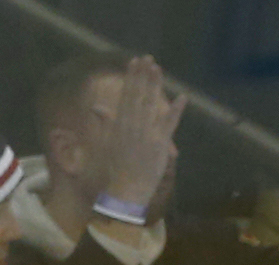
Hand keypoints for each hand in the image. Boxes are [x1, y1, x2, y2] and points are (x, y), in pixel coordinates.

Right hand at [87, 56, 184, 218]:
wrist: (125, 191)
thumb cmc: (115, 168)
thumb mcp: (108, 142)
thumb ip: (106, 122)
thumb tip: (96, 107)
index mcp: (120, 125)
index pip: (126, 96)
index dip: (131, 78)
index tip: (134, 62)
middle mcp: (132, 127)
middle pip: (138, 96)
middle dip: (142, 76)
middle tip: (147, 58)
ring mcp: (146, 135)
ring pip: (151, 105)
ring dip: (155, 86)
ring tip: (158, 69)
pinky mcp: (160, 145)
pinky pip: (169, 125)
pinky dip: (176, 111)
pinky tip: (182, 97)